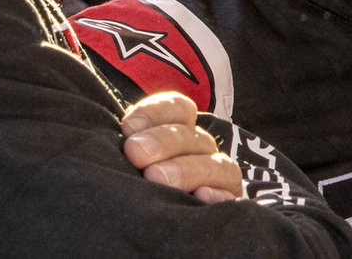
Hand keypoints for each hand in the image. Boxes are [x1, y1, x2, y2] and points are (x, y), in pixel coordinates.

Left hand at [121, 92, 243, 203]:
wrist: (153, 244)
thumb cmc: (132, 188)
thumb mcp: (127, 164)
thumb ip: (129, 146)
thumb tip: (122, 139)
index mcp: (178, 131)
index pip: (179, 108)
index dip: (155, 113)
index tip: (128, 127)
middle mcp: (201, 150)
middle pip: (191, 135)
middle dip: (162, 141)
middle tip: (136, 153)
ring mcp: (218, 177)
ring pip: (214, 164)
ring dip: (186, 169)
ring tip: (156, 177)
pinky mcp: (227, 205)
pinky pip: (229, 198)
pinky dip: (216, 196)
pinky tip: (199, 196)